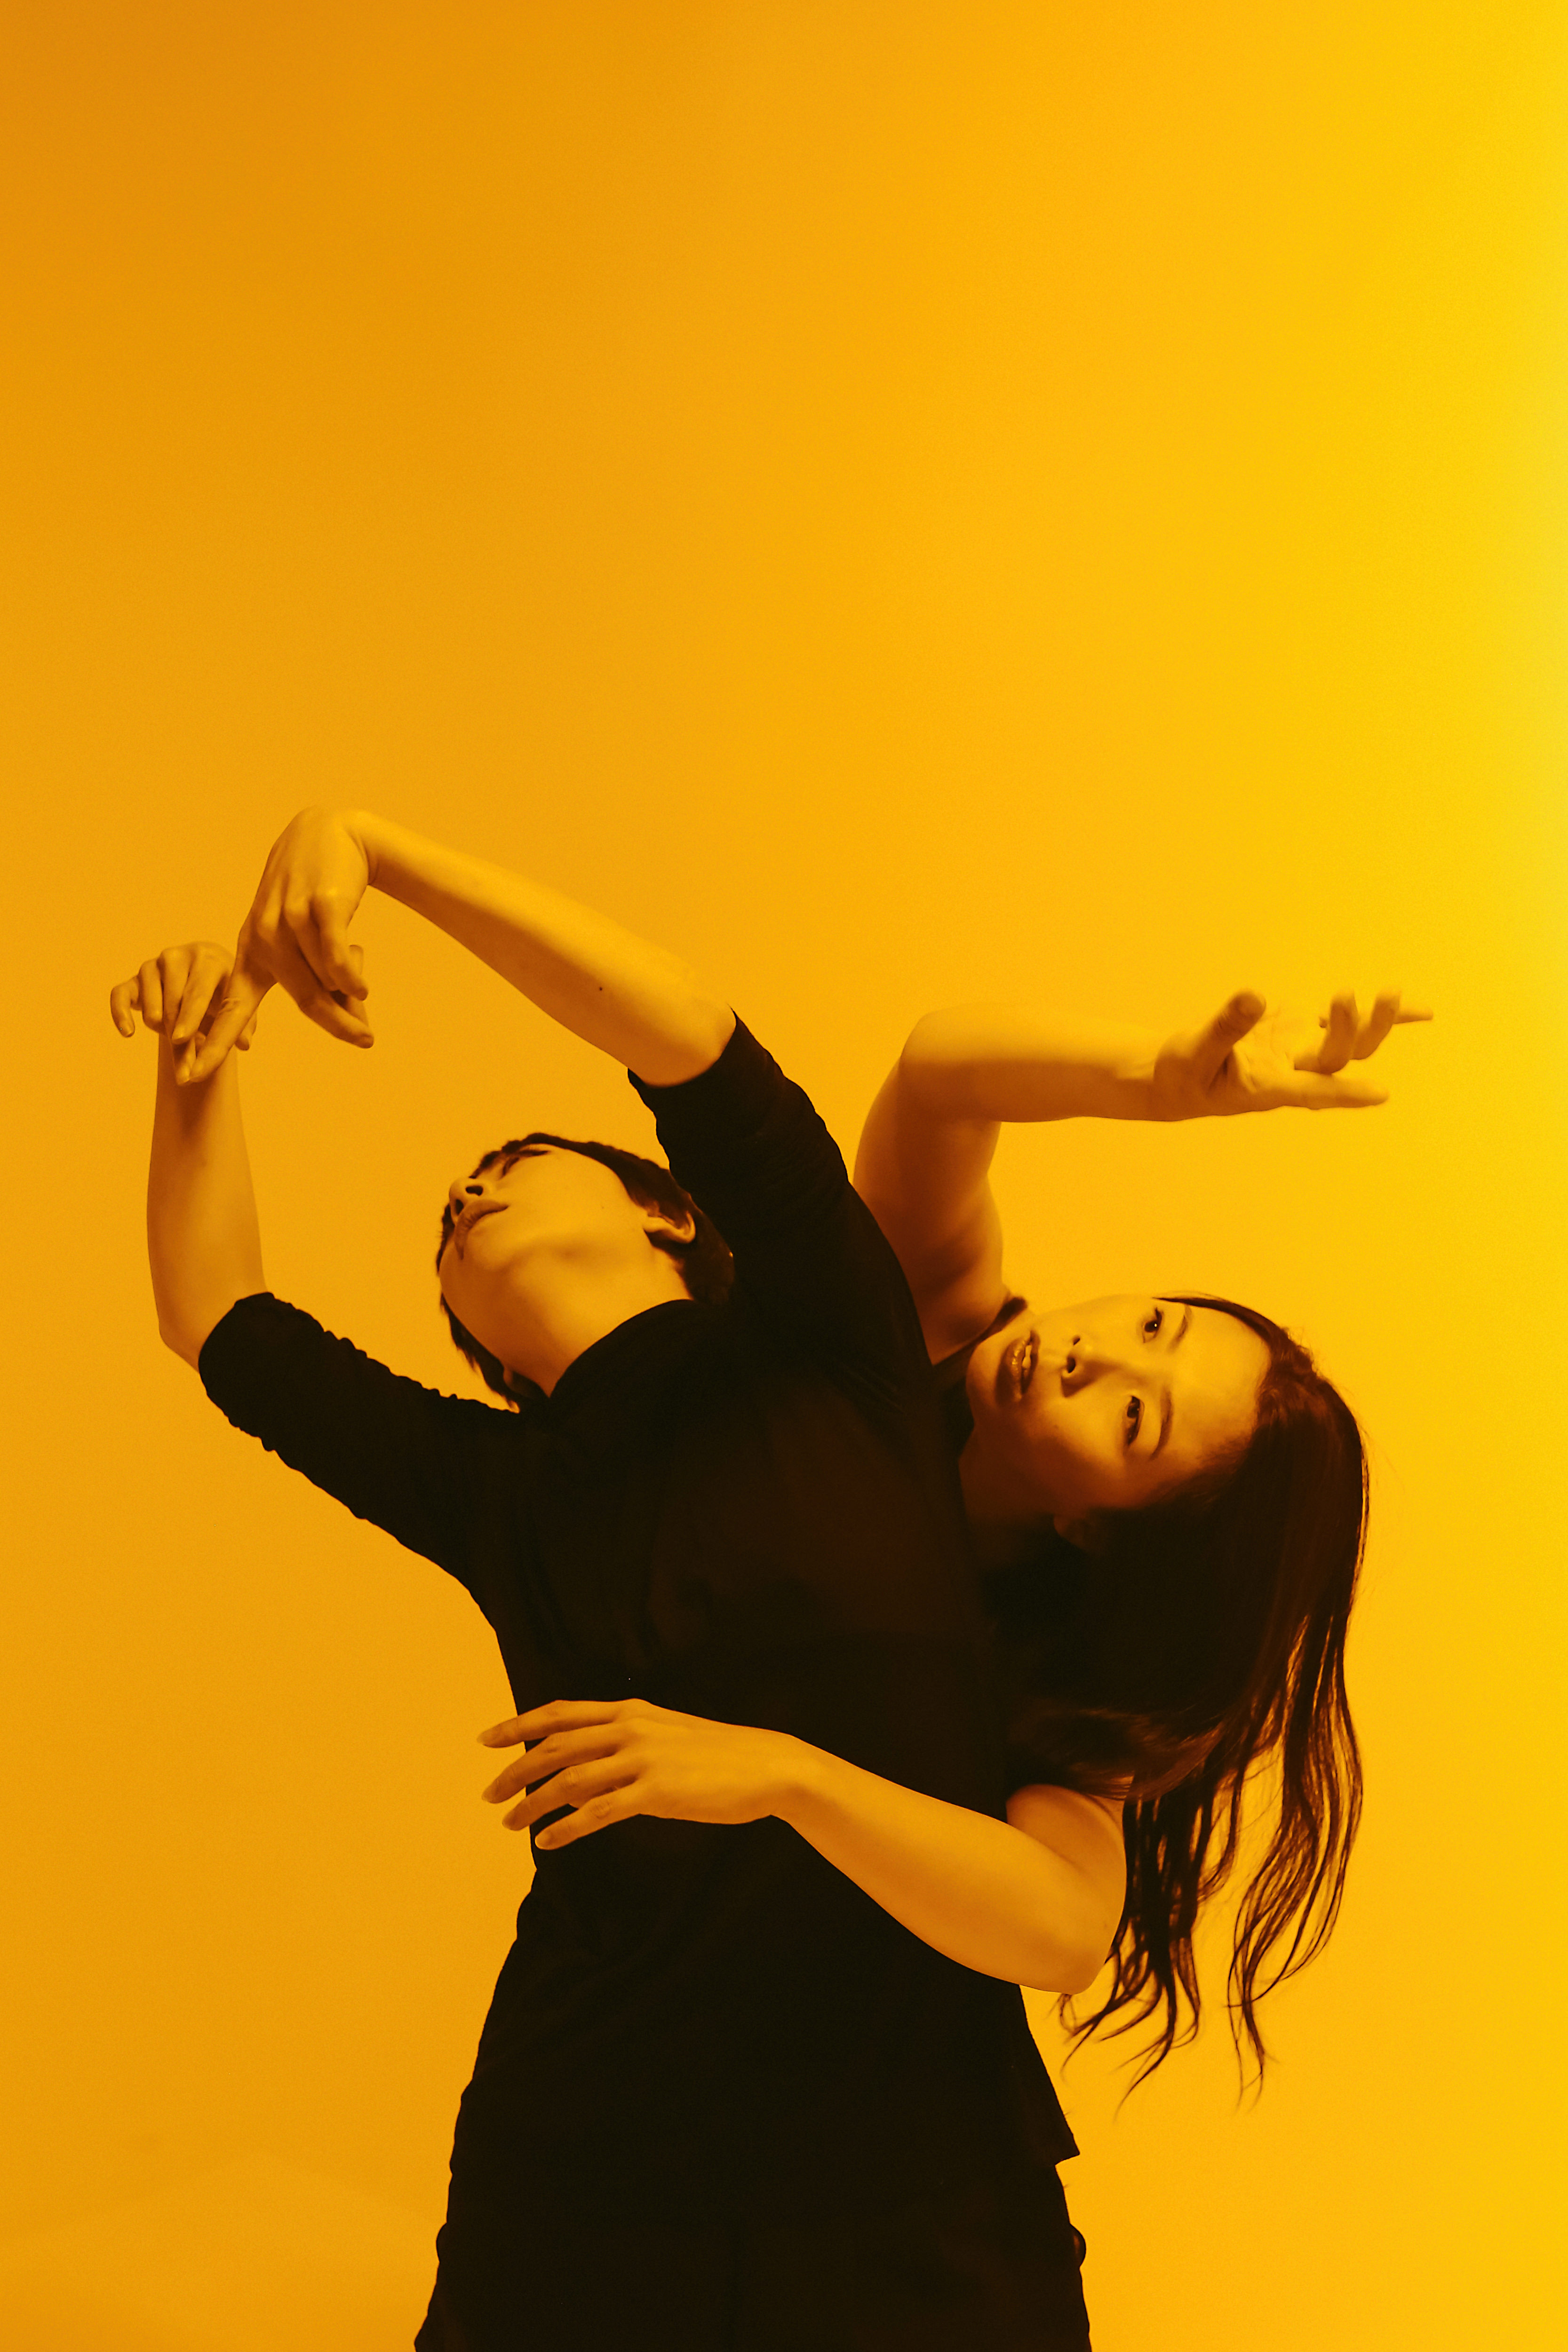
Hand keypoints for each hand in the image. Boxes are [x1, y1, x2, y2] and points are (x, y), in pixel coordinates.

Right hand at [109, 942, 260, 1082]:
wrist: (201, 982)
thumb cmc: (222, 995)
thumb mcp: (236, 1007)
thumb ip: (242, 1024)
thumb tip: (245, 1044)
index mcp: (208, 958)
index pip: (197, 990)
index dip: (190, 1016)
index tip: (181, 1039)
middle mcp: (177, 956)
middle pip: (173, 1000)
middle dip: (178, 1037)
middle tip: (183, 1070)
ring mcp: (152, 966)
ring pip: (149, 999)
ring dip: (157, 1024)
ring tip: (172, 1039)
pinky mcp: (133, 980)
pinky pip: (119, 995)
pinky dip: (119, 1013)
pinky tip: (128, 1033)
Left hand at [185, 808, 375, 1081]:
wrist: (329, 836)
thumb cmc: (316, 898)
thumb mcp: (303, 940)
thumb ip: (317, 981)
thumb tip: (349, 1021)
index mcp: (251, 952)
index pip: (229, 1008)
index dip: (210, 1044)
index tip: (188, 1076)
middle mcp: (263, 936)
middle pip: (301, 997)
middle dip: (336, 1025)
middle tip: (365, 1040)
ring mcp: (289, 918)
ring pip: (323, 976)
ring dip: (350, 994)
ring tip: (366, 996)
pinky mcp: (318, 904)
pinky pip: (337, 955)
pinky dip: (352, 974)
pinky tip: (362, 985)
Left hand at [478, 1698, 800, 1850]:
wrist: (766, 1766)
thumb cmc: (715, 1757)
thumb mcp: (662, 1740)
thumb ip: (619, 1752)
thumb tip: (574, 1779)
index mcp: (630, 1711)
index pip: (561, 1713)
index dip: (520, 1725)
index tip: (487, 1740)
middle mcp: (630, 1728)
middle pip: (555, 1745)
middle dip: (516, 1770)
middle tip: (488, 1795)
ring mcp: (643, 1759)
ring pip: (570, 1779)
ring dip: (533, 1803)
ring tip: (511, 1823)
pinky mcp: (656, 1792)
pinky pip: (598, 1812)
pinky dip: (566, 1828)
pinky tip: (548, 1843)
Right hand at [1150, 988, 1431, 1117]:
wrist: (1180, 1077)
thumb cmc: (1182, 1072)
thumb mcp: (1193, 1050)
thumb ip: (1225, 1026)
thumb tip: (1255, 994)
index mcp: (1265, 1086)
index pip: (1310, 1090)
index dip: (1344, 1092)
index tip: (1380, 1094)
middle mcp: (1292, 1071)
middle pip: (1336, 1056)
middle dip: (1350, 1028)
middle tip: (1345, 994)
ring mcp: (1300, 1052)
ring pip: (1349, 1041)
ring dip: (1376, 1021)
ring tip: (1394, 991)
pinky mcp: (1300, 1031)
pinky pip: (1345, 1022)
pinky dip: (1378, 1015)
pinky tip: (1421, 1011)